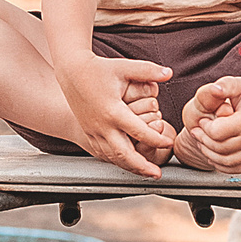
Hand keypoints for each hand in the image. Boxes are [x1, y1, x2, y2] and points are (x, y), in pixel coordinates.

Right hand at [55, 55, 175, 175]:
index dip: (157, 140)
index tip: (169, 142)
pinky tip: (126, 163)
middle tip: (157, 174)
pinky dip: (116, 161)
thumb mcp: (124, 67)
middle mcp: (102, 125)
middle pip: (124, 154)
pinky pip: (102, 152)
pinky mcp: (88, 132)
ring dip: (129, 167)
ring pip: (112, 157)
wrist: (71, 71)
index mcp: (113, 111)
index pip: (139, 132)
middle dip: (142, 167)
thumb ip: (148, 71)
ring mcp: (93, 131)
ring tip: (145, 172)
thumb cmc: (98, 68)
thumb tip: (169, 72)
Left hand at [173, 75, 240, 173]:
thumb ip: (224, 85)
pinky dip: (223, 165)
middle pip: (220, 149)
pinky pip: (238, 168)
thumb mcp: (238, 83)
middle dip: (203, 141)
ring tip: (204, 143)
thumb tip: (215, 89)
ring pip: (227, 162)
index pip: (216, 133)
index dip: (204, 127)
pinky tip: (215, 154)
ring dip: (210, 155)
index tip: (203, 120)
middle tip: (198, 132)